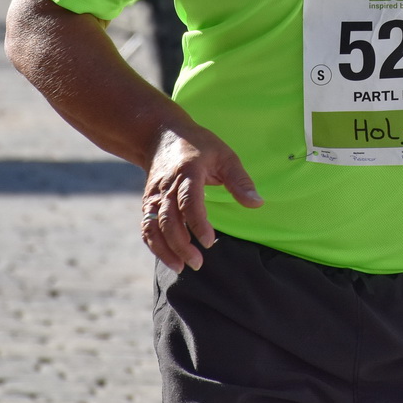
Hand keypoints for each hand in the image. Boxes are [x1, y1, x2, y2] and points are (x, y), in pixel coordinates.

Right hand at [140, 126, 261, 272]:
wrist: (161, 135)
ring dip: (165, 249)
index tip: (209, 242)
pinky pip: (146, 227)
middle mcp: (166, 186)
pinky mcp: (147, 202)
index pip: (188, 201)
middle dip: (180, 244)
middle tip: (198, 263)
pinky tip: (170, 259)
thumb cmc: (199, 146)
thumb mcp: (224, 155)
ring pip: (153, 226)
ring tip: (182, 267)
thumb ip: (240, 181)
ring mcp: (153, 195)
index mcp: (187, 172)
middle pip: (167, 219)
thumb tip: (257, 204)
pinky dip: (154, 245)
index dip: (197, 223)